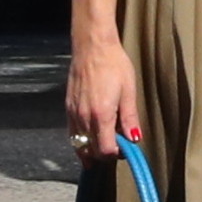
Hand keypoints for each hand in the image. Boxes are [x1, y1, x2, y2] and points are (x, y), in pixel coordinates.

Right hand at [66, 34, 141, 161]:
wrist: (93, 46)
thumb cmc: (113, 64)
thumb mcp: (129, 91)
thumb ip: (130, 118)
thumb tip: (134, 139)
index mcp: (101, 115)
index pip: (105, 150)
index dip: (116, 154)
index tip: (125, 148)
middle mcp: (84, 117)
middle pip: (92, 151)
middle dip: (105, 153)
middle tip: (118, 145)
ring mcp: (73, 113)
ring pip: (79, 144)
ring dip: (92, 149)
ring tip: (104, 144)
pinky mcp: (68, 107)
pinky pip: (72, 133)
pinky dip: (80, 140)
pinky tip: (90, 137)